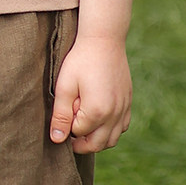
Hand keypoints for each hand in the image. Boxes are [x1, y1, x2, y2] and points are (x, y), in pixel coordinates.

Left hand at [49, 36, 131, 152]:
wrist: (104, 40)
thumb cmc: (80, 61)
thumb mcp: (65, 87)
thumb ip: (61, 116)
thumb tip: (57, 140)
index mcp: (97, 111)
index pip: (78, 134)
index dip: (67, 126)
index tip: (65, 109)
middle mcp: (114, 114)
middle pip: (97, 144)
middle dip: (81, 143)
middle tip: (69, 129)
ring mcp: (124, 108)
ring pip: (112, 140)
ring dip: (97, 139)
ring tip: (83, 125)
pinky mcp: (128, 102)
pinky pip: (122, 127)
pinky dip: (111, 130)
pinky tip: (99, 118)